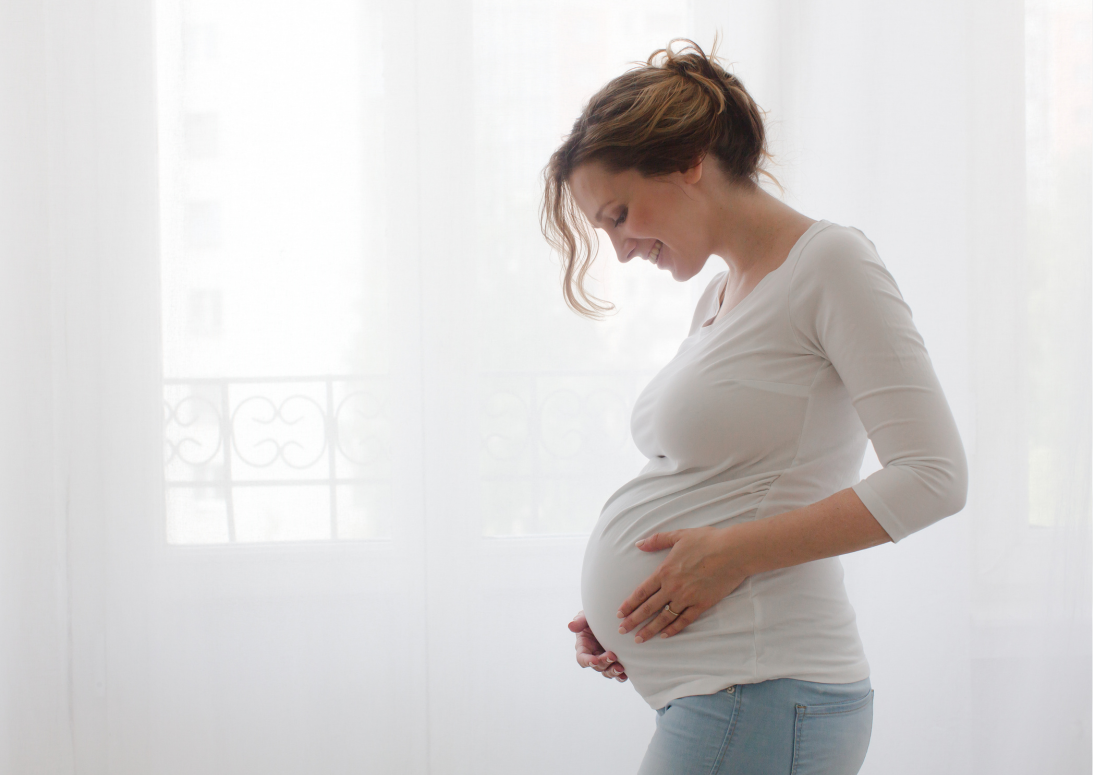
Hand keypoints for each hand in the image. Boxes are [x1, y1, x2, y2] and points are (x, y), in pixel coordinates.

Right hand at [568, 611, 627, 681]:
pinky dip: (620, 676)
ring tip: (620, 668)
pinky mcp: (615, 661)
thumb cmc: (595, 616)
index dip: (587, 661)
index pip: (581, 658)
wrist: (610, 617)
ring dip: (612, 671)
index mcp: (584, 646)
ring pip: (606, 672)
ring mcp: (604, 660)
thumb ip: (580, 621)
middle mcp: (593, 655)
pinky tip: (625, 675)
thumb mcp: (587, 617)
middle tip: (613, 656)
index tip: (595, 660)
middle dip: (604, 662)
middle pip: (596, 666)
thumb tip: (570, 625)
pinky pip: (617, 673)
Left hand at [616, 526, 748, 642]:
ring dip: (650, 629)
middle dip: (633, 621)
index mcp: (665, 572)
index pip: (641, 592)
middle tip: (622, 631)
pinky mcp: (702, 604)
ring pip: (664, 618)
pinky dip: (674, 629)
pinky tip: (665, 635)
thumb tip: (639, 544)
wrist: (733, 552)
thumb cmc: (707, 540)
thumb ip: (657, 540)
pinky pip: (684, 620)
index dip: (629, 604)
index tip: (619, 613)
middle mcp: (673, 587)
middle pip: (648, 608)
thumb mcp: (678, 535)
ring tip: (639, 639)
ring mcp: (687, 598)